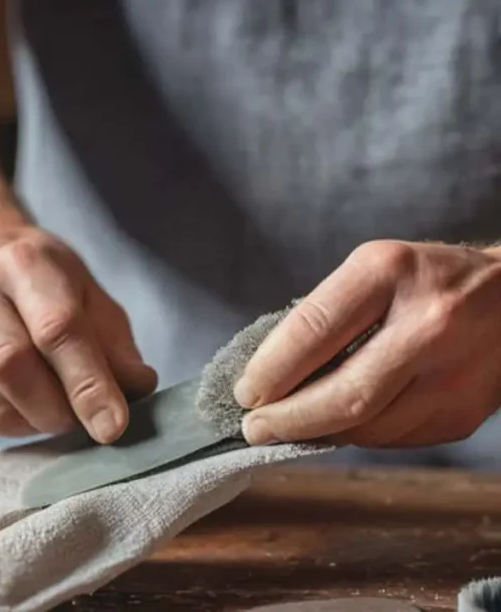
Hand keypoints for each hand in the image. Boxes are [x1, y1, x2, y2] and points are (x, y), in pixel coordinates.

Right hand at [0, 225, 157, 443]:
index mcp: (23, 261)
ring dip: (31, 423)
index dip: (89, 384)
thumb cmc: (35, 278)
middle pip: (13, 368)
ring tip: (49, 407)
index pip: (57, 329)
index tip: (114, 427)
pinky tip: (12, 401)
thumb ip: (114, 341)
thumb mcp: (83, 288)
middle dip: (58, 411)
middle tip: (81, 419)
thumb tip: (138, 391)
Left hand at [234, 239, 500, 447]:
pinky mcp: (464, 413)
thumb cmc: (425, 280)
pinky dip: (357, 435)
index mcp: (390, 272)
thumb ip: (324, 317)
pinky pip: (393, 440)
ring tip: (291, 425)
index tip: (245, 392)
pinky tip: (341, 423)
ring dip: (319, 433)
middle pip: (344, 395)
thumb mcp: (372, 270)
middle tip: (254, 429)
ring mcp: (453, 373)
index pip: (313, 331)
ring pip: (367, 429)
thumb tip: (268, 378)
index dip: (271, 371)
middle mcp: (428, 323)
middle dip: (288, 420)